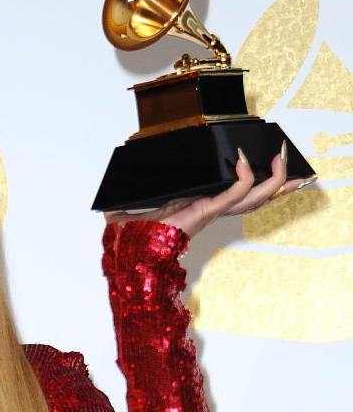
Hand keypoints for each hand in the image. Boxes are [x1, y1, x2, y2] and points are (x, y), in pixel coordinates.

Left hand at [105, 147, 302, 237]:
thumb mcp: (139, 201)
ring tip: (280, 158)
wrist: (125, 253)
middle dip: (278, 181)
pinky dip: (242, 179)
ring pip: (252, 198)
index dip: (257, 181)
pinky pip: (232, 195)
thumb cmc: (131, 233)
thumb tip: (123, 166)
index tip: (270, 164)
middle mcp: (209, 210)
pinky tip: (242, 162)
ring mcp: (208, 212)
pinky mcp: (203, 212)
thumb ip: (137, 186)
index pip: (237, 194)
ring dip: (271, 179)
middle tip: (288, 162)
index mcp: (200, 206)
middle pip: (255, 197)